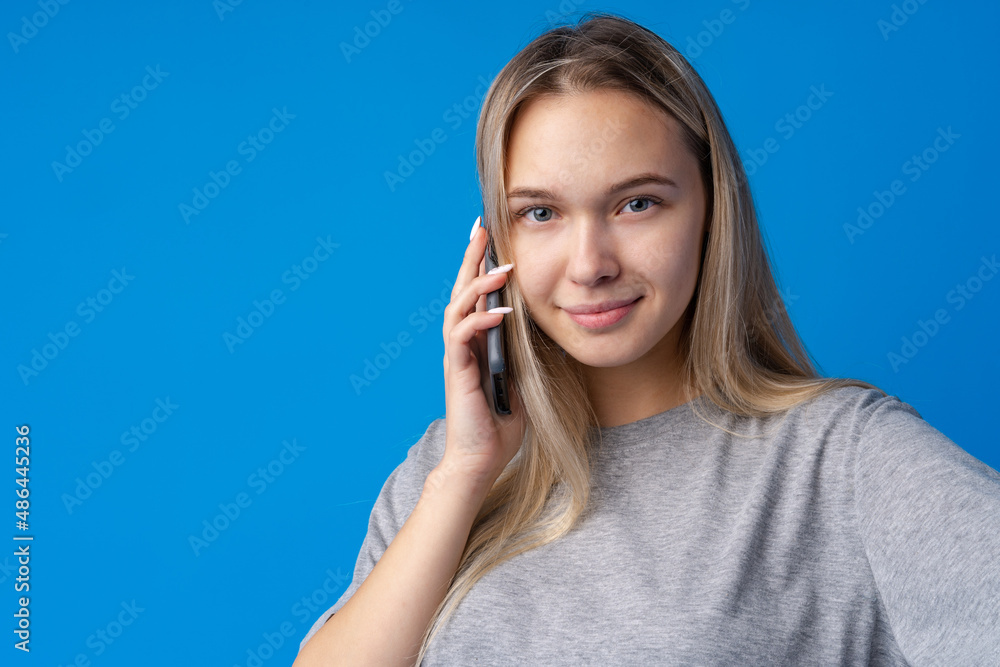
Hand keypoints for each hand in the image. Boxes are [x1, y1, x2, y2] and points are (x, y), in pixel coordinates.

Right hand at [438, 218, 525, 489]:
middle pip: (460, 290)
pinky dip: (480, 321)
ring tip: (501, 268)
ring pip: (458, 308)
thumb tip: (545, 329)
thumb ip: (524, 353)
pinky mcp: (458, 372)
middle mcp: (462, 344)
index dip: (480, 265)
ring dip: (478, 286)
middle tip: (480, 227)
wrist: (481, 459)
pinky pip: (462, 337)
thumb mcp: (521, 379)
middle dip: (471, 258)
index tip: (489, 236)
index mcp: (476, 342)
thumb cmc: (501, 423)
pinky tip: (501, 312)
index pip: (475, 295)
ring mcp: (457, 357)